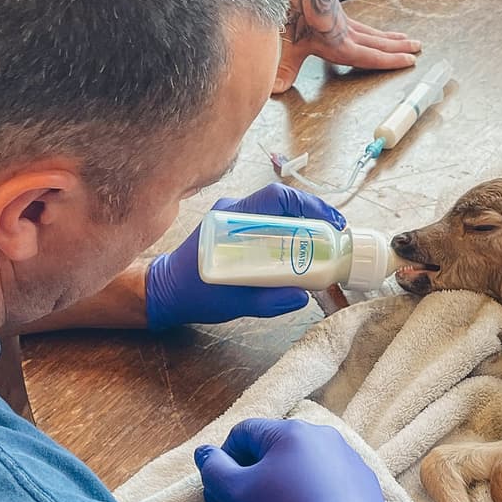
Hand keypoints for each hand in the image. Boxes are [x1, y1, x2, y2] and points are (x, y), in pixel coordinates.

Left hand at [145, 184, 345, 328]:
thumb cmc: (194, 295)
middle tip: (336, 235)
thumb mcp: (231, 303)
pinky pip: (269, 222)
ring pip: (278, 211)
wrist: (165, 291)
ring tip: (325, 242)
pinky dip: (290, 230)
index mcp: (230, 220)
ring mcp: (234, 216)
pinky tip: (302, 247)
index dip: (308, 206)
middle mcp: (232, 211)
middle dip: (314, 215)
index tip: (330, 224)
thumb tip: (301, 297)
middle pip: (282, 201)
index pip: (275, 198)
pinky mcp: (236, 227)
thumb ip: (266, 301)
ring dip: (304, 222)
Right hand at [194, 419, 413, 501]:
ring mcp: (350, 461)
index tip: (218, 497)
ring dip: (278, 494)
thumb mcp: (236, 494)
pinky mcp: (366, 486)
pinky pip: (327, 486)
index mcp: (292, 431)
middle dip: (251, 484)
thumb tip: (205, 453)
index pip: (243, 434)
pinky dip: (309, 501)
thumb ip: (214, 468)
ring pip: (300, 471)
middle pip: (273, 453)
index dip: (222, 463)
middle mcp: (325, 437)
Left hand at [273, 0, 420, 93]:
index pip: (370, 55)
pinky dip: (371, 30)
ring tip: (405, 38)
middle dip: (398, 47)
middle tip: (418, 47)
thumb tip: (275, 88)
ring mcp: (341, 20)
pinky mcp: (334, 12)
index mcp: (339, 43)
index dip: (390, 61)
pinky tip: (372, 32)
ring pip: (372, 31)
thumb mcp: (288, 43)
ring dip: (389, 37)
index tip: (410, 61)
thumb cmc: (292, 9)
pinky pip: (359, 25)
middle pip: (378, 41)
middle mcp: (345, 32)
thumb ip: (284, 67)